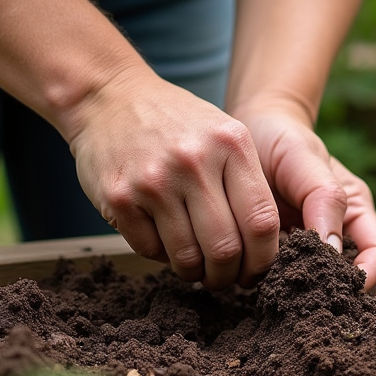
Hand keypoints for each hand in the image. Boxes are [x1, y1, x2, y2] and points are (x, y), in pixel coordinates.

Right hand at [66, 66, 280, 289]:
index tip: (258, 272)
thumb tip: (266, 248)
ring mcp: (154, 180)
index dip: (263, 260)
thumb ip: (248, 183)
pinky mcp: (120, 197)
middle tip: (225, 279)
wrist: (108, 95)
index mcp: (232, 144)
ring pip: (187, 257)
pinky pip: (150, 251)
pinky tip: (163, 240)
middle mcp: (194, 161)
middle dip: (228, 276)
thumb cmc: (175, 122)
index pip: (261, 222)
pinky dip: (160, 256)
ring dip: (194, 273)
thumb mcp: (224, 134)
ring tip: (196, 266)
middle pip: (225, 248)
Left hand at [234, 103, 375, 287]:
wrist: (248, 132)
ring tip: (273, 282)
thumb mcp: (306, 159)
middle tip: (302, 291)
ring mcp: (306, 247)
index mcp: (355, 212)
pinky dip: (270, 280)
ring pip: (313, 283)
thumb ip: (324, 198)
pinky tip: (252, 273)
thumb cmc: (283, 140)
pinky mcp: (277, 253)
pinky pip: (280, 277)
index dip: (369, 274)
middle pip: (347, 277)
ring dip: (296, 288)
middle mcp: (335, 234)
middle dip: (329, 288)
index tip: (342, 284)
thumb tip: (332, 249)